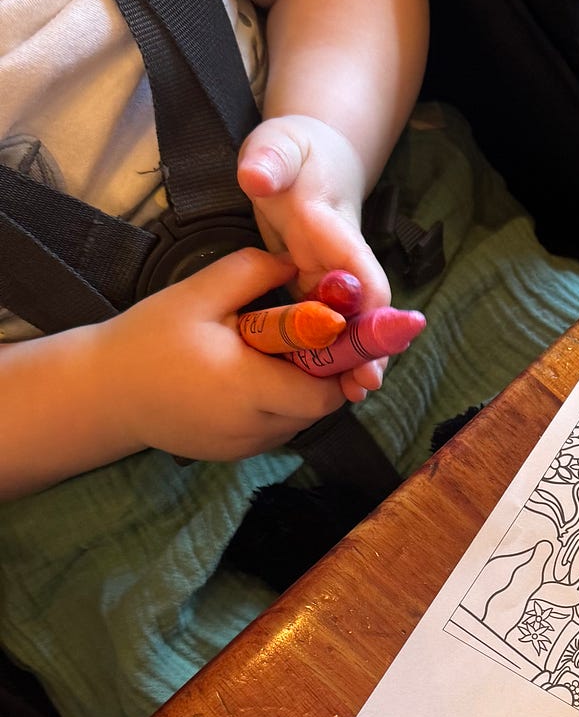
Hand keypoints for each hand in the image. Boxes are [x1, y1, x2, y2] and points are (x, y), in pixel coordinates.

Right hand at [101, 248, 351, 460]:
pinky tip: (249, 380)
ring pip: (298, 421)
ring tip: (267, 357)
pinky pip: (274, 430)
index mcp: (247, 387)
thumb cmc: (148, 340)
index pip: (324, 393)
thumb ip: (250, 272)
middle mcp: (253, 426)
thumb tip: (295, 261)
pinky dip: (275, 407)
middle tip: (296, 340)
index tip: (328, 334)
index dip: (335, 365)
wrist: (104, 393)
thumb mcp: (196, 295)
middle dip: (319, 374)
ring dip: (298, 391)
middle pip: (317, 408)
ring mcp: (245, 446)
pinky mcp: (235, 454)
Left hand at [237, 113, 390, 398]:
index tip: (369, 337)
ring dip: (354, 358)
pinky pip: (329, 325)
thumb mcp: (278, 146)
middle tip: (365, 386)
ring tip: (352, 396)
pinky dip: (330, 353)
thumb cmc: (291, 151)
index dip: (368, 305)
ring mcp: (333, 275)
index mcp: (334, 226)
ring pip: (349, 322)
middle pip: (365, 308)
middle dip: (368, 347)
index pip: (360, 269)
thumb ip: (269, 160)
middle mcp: (341, 258)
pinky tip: (323, 383)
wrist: (309, 156)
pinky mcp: (318, 287)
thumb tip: (256, 176)